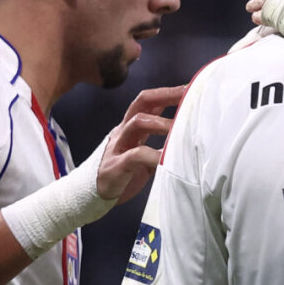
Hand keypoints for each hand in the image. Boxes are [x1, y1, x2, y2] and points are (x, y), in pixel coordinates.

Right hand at [98, 85, 186, 203]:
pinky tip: (167, 159)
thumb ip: (159, 143)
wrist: (92, 196)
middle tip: (188, 95)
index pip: (149, 100)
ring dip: (161, 123)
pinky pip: (135, 155)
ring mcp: (118, 146)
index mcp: (131, 127)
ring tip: (180, 130)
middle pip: (141, 102)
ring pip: (137, 122)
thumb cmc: (124, 174)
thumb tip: (189, 136)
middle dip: (165, 95)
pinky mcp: (115, 166)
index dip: (169, 92)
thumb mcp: (143, 153)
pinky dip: (153, 156)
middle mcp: (124, 131)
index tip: (191, 87)